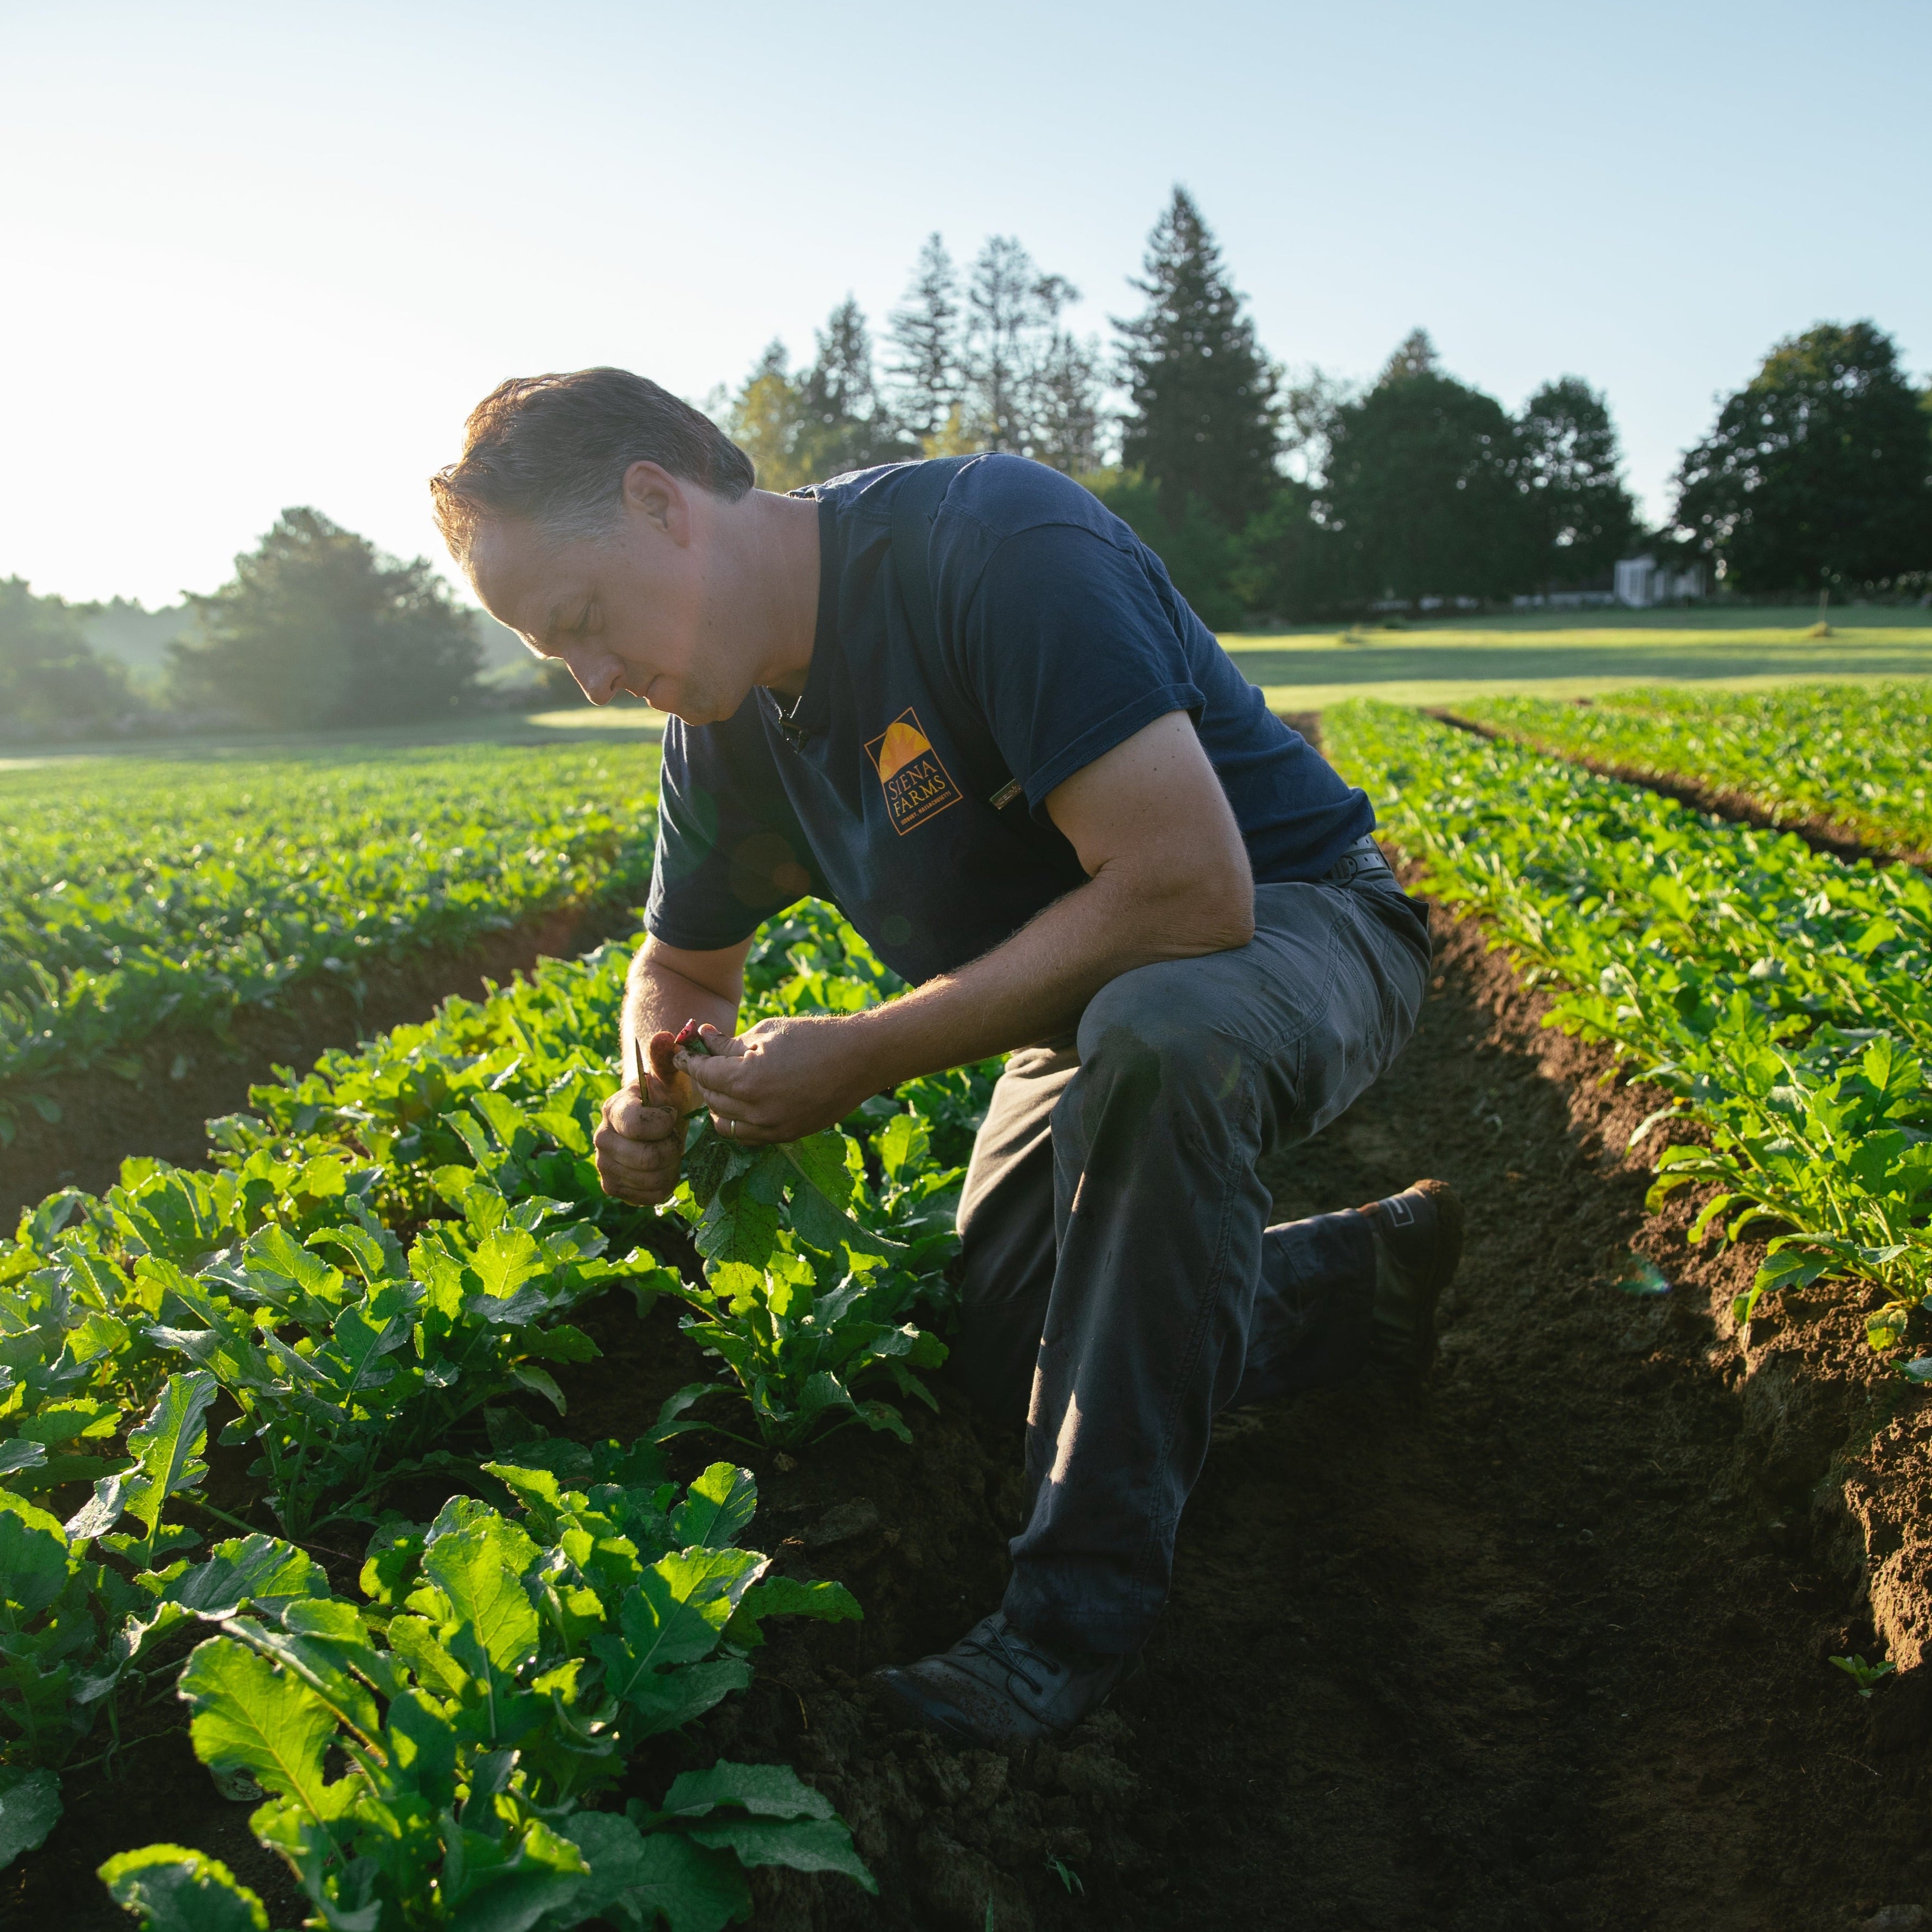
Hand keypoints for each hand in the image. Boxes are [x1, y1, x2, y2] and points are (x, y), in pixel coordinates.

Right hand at [594, 1030, 698, 1203]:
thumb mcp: (668, 1073)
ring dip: (670, 1167)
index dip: (663, 1125)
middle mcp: (602, 1138)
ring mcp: (605, 1165)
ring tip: (668, 1150)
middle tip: (672, 1136)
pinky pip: (648, 1197)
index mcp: (613, 1108)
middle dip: (671, 1149)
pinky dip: (664, 1185)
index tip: (671, 1116)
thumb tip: (664, 1036)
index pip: (635, 1126)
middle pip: (647, 1158)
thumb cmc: (664, 1096)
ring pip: (651, 1180)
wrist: (655, 1120)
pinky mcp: (613, 1187)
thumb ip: (665, 1055)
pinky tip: (663, 1168)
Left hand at [678, 1014, 881, 1145]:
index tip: (683, 1054)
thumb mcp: (766, 1032)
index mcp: (747, 1080)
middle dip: (703, 1079)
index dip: (689, 1061)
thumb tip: (703, 1039)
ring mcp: (772, 1128)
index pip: (702, 1074)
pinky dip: (738, 1121)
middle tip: (703, 1063)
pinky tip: (743, 1102)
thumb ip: (729, 1042)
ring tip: (723, 1084)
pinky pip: (748, 1135)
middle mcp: (756, 1111)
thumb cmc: (814, 1037)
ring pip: (725, 1123)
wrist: (859, 1059)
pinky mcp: (786, 1136)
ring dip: (718, 1104)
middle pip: (711, 1099)